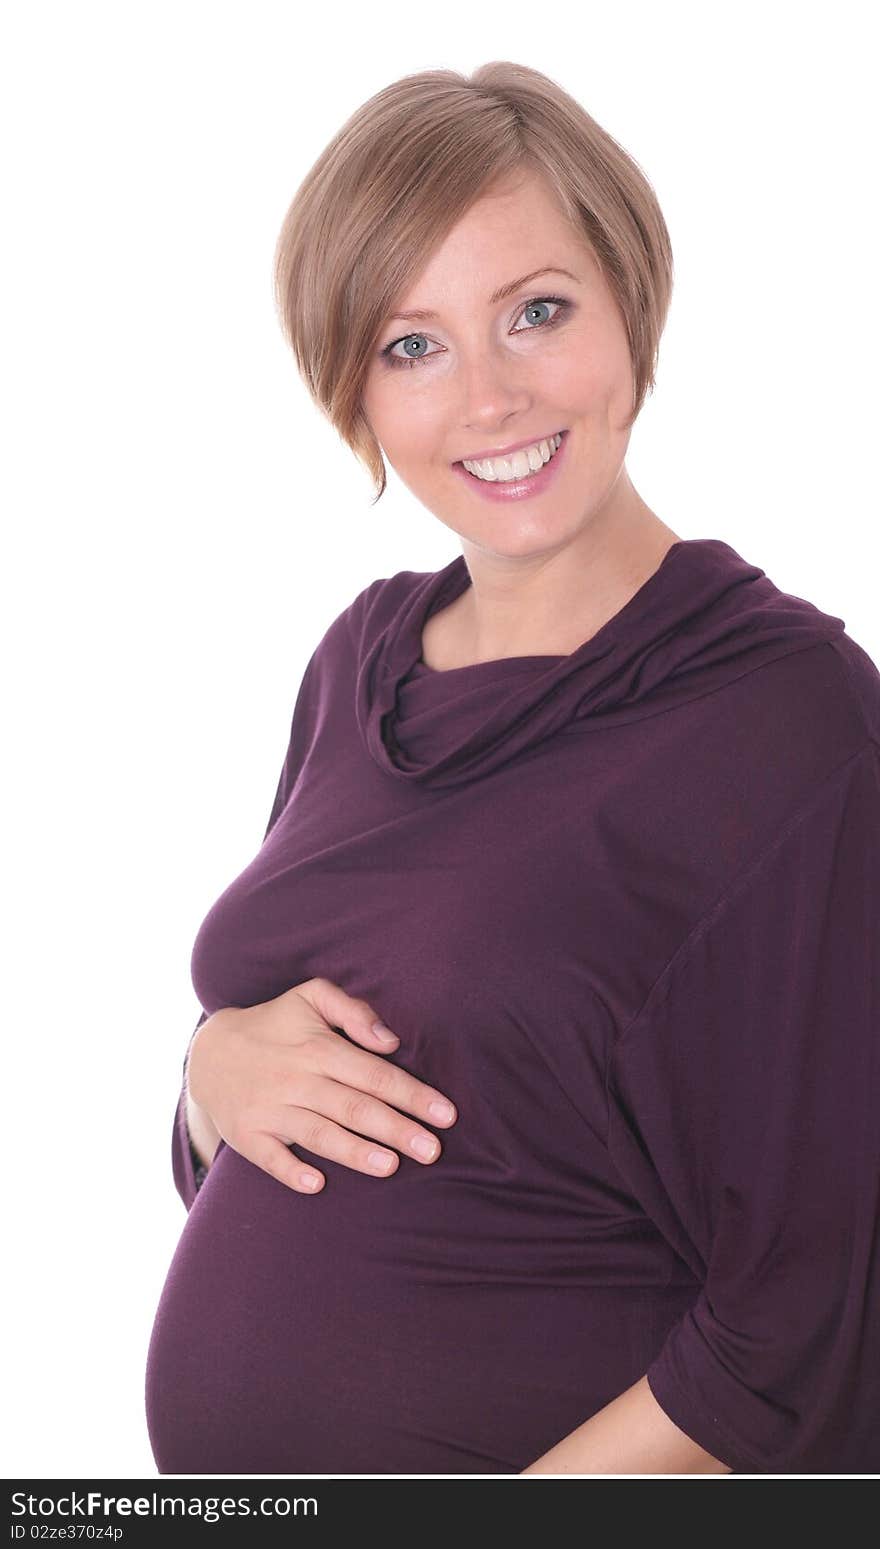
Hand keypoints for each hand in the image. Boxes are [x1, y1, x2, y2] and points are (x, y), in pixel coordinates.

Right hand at [186, 977, 456, 1193]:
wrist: (209, 1053)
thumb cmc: (276, 1024)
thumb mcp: (310, 997)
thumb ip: (353, 1010)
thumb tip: (390, 1040)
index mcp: (318, 1048)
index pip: (375, 1074)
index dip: (413, 1094)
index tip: (446, 1114)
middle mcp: (297, 1079)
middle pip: (355, 1107)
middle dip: (397, 1129)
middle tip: (433, 1151)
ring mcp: (270, 1109)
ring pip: (319, 1134)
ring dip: (355, 1152)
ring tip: (391, 1166)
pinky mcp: (247, 1135)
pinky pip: (270, 1158)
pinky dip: (292, 1171)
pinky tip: (316, 1184)